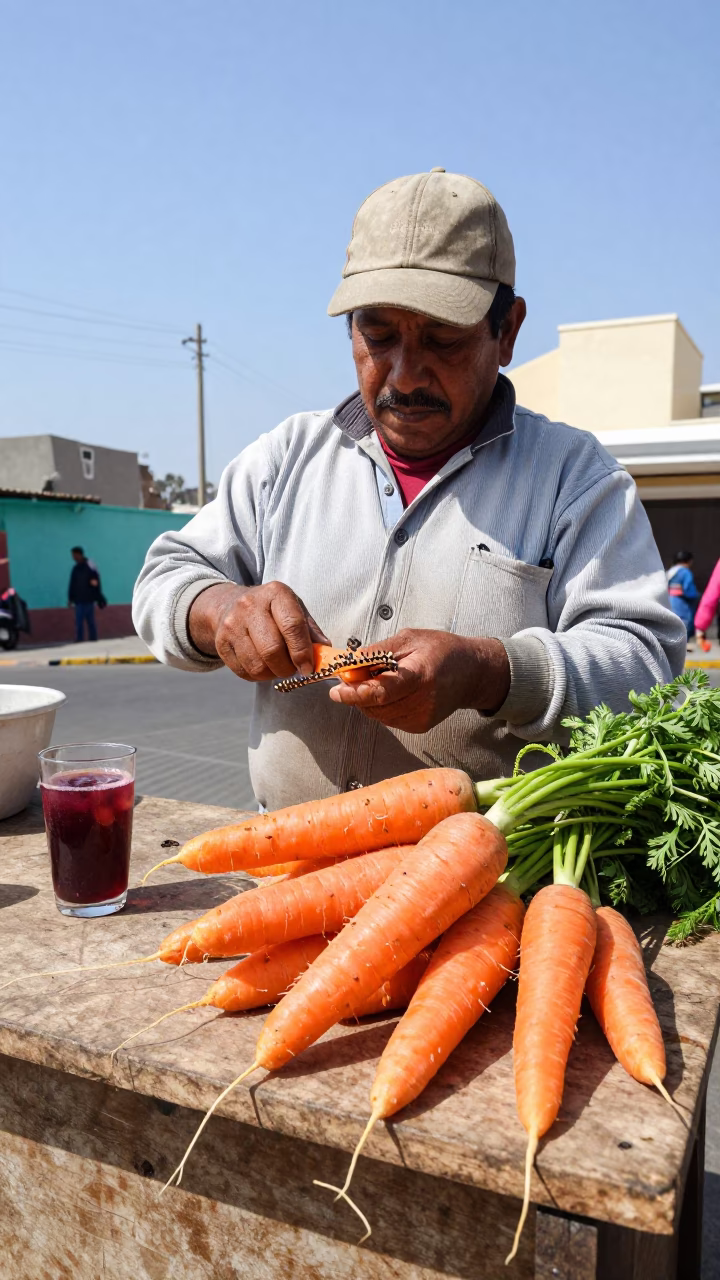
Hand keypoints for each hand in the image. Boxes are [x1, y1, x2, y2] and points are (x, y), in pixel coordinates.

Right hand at [188, 581, 328, 680]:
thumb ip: (311, 631)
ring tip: (278, 667)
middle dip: (287, 668)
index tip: (308, 668)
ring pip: (257, 665)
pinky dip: (258, 676)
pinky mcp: (221, 642)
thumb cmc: (271, 611)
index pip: (292, 625)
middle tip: (293, 669)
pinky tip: (263, 666)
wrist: (229, 606)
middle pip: (272, 649)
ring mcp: (232, 624)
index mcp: (276, 593)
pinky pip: (244, 671)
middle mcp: (250, 606)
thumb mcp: (294, 609)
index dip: (302, 652)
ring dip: (273, 674)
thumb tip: (326, 653)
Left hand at [328, 628, 510, 732]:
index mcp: (421, 675)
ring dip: (367, 700)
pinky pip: (387, 719)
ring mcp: (421, 717)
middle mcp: (423, 701)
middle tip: (349, 678)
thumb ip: (377, 652)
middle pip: (376, 706)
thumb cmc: (443, 651)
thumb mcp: (409, 639)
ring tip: (376, 680)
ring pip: (378, 715)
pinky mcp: (419, 726)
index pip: (382, 691)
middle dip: (356, 694)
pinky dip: (380, 706)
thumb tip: (350, 662)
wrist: (471, 673)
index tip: (338, 689)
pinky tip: (389, 692)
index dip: (356, 692)